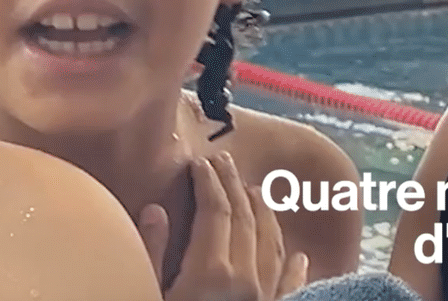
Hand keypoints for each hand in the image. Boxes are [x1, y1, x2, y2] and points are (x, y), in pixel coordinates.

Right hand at [138, 153, 307, 300]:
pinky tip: (300, 257)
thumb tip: (155, 211)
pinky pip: (290, 286)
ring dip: (263, 213)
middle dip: (232, 185)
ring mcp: (265, 297)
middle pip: (244, 219)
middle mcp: (244, 279)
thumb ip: (152, 256)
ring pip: (271, 244)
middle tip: (224, 160)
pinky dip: (295, 268)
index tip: (200, 162)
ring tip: (253, 190)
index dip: (207, 182)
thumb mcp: (147, 296)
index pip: (215, 211)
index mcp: (209, 271)